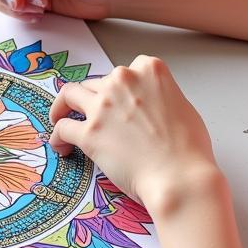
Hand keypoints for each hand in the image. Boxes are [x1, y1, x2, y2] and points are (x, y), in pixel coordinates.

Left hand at [49, 55, 218, 210]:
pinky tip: (61, 146)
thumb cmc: (189, 149)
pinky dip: (58, 136)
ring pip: (70, 94)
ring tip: (60, 118)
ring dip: (63, 107)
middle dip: (94, 98)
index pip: (125, 70)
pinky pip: (63, 127)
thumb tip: (150, 106)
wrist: (179, 177)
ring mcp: (103, 105)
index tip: (116, 98)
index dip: (119, 87)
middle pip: (97, 82)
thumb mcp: (182, 106)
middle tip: (92, 114)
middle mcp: (123, 80)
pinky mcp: (89, 132)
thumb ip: (160, 96)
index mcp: (149, 70)